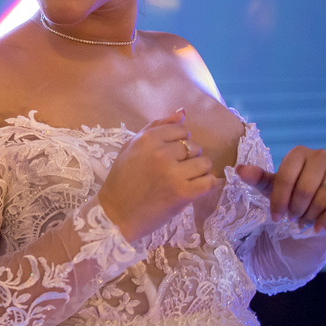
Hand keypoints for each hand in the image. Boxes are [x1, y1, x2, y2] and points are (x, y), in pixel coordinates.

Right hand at [97, 109, 217, 242]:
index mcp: (147, 139)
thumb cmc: (122, 179)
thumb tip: (182, 112)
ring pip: (205, 163)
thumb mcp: (131, 147)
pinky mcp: (183, 193)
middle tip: (173, 171)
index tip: (169, 155)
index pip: (182, 130)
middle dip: (189, 158)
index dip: (179, 142)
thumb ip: (156, 127)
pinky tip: (192, 189)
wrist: (116, 214)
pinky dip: (204, 185)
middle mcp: (161, 153)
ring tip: (184, 180)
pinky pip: (209, 182)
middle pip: (195, 146)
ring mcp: (173, 173)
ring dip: (198, 171)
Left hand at [236, 146, 325, 230]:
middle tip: (293, 217)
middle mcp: (320, 155)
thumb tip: (239, 169)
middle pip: (304, 191)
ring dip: (310, 216)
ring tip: (305, 219)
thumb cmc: (294, 191)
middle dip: (296, 210)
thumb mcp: (274, 186)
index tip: (276, 217)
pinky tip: (319, 226)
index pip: (285, 179)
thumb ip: (257, 178)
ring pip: (321, 200)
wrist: (323, 202)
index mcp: (298, 153)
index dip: (279, 201)